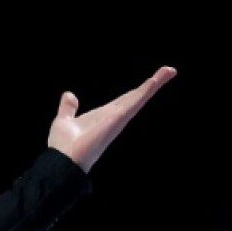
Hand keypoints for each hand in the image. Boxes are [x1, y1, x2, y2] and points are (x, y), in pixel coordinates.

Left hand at [47, 66, 175, 172]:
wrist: (63, 160)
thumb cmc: (64, 146)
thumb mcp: (64, 120)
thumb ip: (68, 108)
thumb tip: (69, 95)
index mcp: (104, 115)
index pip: (124, 99)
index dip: (137, 90)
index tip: (152, 79)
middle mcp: (114, 116)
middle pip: (136, 96)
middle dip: (152, 84)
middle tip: (169, 70)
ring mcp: (118, 118)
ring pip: (139, 97)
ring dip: (155, 83)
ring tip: (169, 70)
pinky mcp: (118, 119)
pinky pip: (134, 103)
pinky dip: (145, 91)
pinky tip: (154, 80)